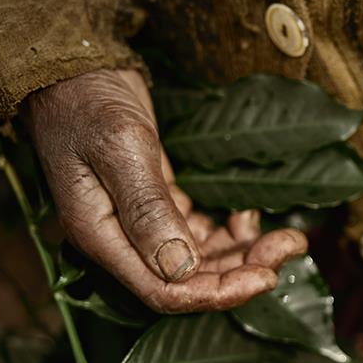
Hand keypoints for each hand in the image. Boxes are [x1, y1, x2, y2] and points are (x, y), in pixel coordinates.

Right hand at [24, 68, 306, 312]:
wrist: (73, 69)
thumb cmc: (87, 103)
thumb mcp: (120, 149)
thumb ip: (148, 208)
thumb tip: (179, 267)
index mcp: (102, 237)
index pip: (163, 291)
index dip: (216, 293)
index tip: (265, 279)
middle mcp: (122, 239)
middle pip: (190, 280)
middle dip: (242, 271)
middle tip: (289, 247)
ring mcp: (142, 224)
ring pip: (202, 259)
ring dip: (245, 254)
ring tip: (288, 238)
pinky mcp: (160, 204)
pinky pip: (201, 234)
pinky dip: (231, 233)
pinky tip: (249, 216)